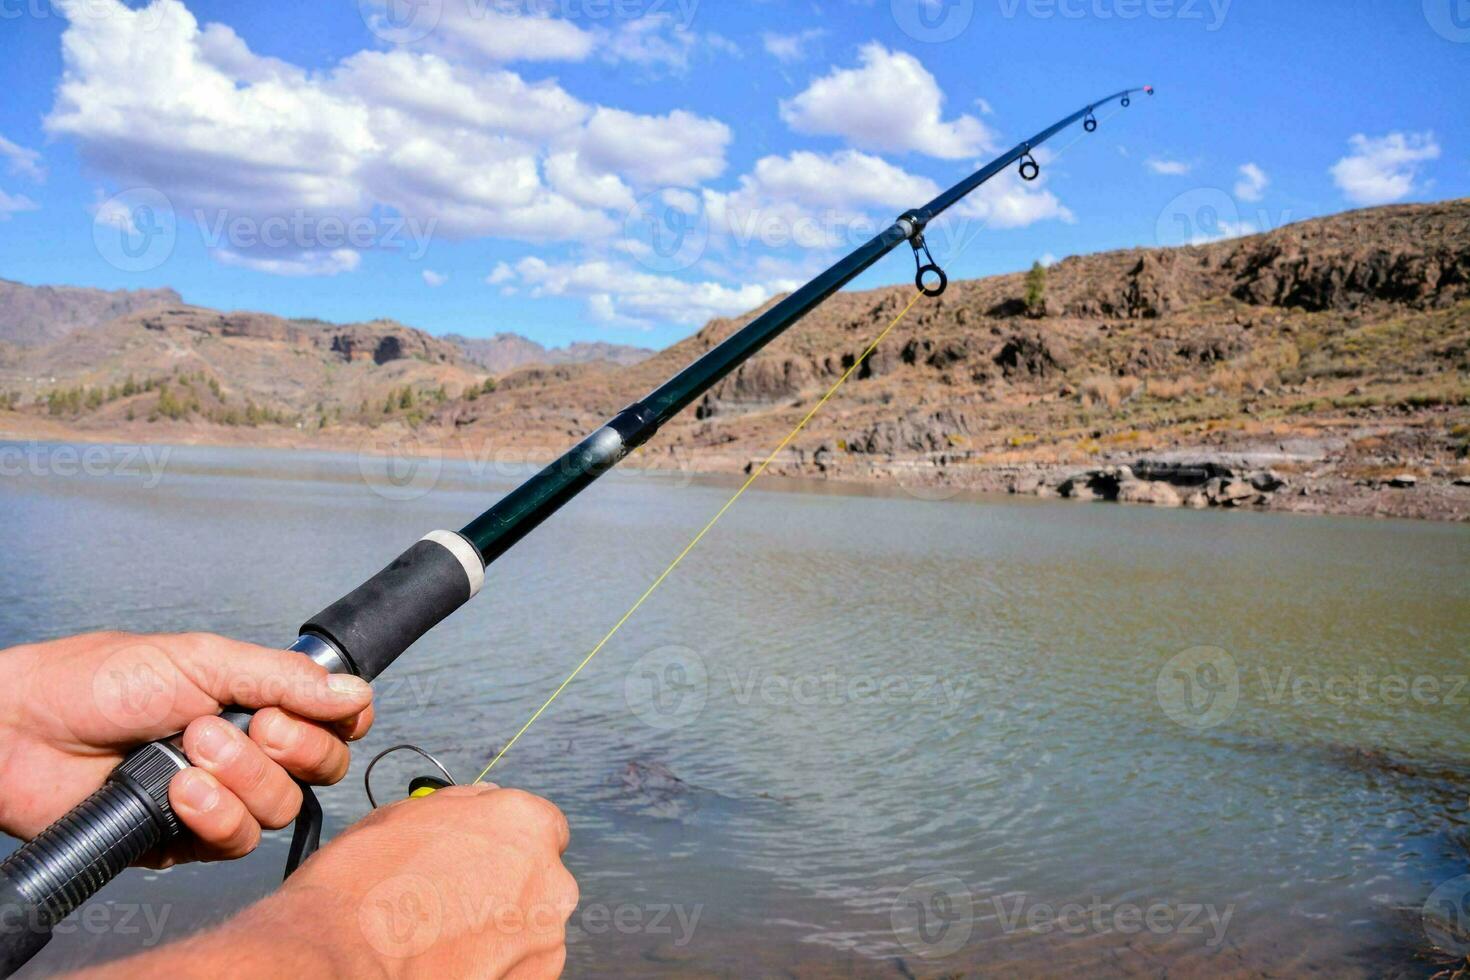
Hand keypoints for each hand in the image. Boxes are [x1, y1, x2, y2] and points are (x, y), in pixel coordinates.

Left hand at [0, 631, 373, 865]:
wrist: (24, 733)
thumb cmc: (99, 682)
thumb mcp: (202, 660)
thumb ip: (283, 678)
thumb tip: (355, 691)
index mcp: (255, 700)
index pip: (332, 721)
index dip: (339, 722)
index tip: (328, 713)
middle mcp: (246, 750)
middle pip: (319, 767)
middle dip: (291, 747)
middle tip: (248, 724)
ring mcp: (220, 796)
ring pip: (281, 807)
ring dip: (243, 777)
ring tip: (191, 751)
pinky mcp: (188, 839)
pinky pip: (236, 843)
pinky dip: (215, 815)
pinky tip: (180, 791)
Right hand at [78, 786, 578, 978]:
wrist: (322, 970)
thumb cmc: (341, 900)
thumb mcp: (384, 827)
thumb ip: (433, 817)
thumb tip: (439, 816)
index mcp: (518, 822)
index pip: (521, 822)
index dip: (480, 843)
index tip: (458, 865)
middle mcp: (544, 879)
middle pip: (526, 878)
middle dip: (486, 890)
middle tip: (431, 912)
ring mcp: (539, 939)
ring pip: (521, 930)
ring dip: (485, 936)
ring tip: (422, 948)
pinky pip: (508, 972)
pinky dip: (480, 972)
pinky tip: (431, 969)